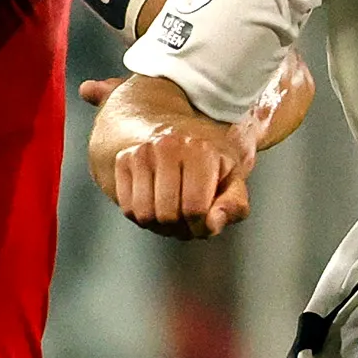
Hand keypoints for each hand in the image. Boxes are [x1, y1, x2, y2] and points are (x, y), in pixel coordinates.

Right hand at [82, 73, 258, 238]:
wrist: (175, 130)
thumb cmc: (209, 161)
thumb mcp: (232, 178)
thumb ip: (234, 205)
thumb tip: (212, 225)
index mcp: (201, 150)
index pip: (195, 209)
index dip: (200, 225)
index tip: (205, 220)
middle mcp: (168, 146)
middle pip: (167, 215)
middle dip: (180, 227)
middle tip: (188, 218)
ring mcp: (142, 152)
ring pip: (144, 215)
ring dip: (159, 226)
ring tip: (173, 212)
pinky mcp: (123, 160)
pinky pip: (128, 209)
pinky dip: (143, 217)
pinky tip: (156, 205)